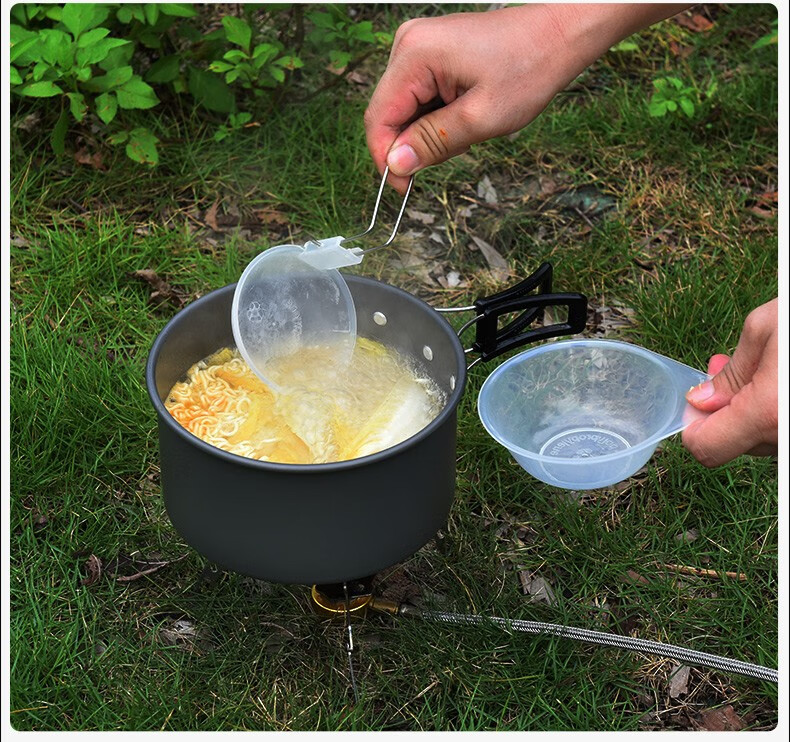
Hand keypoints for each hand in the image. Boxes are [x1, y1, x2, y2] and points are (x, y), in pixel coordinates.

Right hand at [364, 4, 688, 192]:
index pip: (379, 118)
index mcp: (415, 55)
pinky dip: (436, 117)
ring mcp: (419, 47)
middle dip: (411, 145)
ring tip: (466, 130)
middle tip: (448, 156)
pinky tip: (463, 116)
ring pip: (404, 109)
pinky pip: (419, 97)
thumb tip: (396, 165)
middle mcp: (408, 45)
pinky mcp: (431, 53)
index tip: (403, 187)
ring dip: (427, 132)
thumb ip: (433, 142)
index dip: (386, 158)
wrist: (559, 34)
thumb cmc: (528, 68)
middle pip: (389, 113)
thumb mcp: (480, 117)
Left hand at [682, 299, 778, 466]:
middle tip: (725, 371)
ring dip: (755, 412)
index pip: (707, 449)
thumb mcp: (767, 329)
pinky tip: (782, 380)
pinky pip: (786, 434)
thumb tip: (703, 399)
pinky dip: (778, 414)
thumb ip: (730, 372)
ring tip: (767, 369)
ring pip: (768, 441)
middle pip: (739, 445)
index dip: (694, 425)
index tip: (697, 403)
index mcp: (767, 414)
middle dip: (726, 412)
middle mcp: (789, 439)